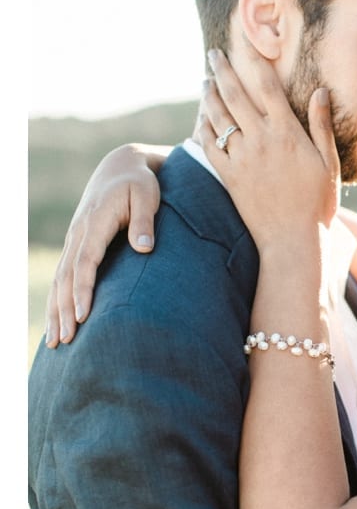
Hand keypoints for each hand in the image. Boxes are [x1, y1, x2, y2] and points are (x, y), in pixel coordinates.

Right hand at [45, 144, 162, 346]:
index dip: (83, 290)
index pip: (85, 262)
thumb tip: (145, 247)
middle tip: (65, 341)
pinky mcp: (76, 244)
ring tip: (55, 341)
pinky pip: (63, 276)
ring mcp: (74, 239)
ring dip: (55, 311)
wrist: (121, 167)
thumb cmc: (140, 183)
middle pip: (66, 277)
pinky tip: (56, 321)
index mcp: (94, 223)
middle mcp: (78, 233)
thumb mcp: (148, 195)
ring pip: (60, 280)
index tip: (83, 315)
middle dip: (63, 311)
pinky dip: (57, 299)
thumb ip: (145, 220)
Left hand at [200, 47, 338, 251]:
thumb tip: (320, 92)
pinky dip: (203, 127)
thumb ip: (321, 126)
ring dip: (209, 95)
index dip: (255, 64)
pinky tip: (202, 117)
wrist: (292, 238)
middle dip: (222, 71)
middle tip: (213, 54)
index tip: (245, 48)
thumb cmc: (317, 203)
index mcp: (288, 134)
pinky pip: (209, 144)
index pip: (268, 88)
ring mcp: (241, 158)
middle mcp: (261, 141)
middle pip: (236, 96)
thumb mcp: (328, 163)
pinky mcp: (228, 175)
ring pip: (218, 117)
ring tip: (205, 81)